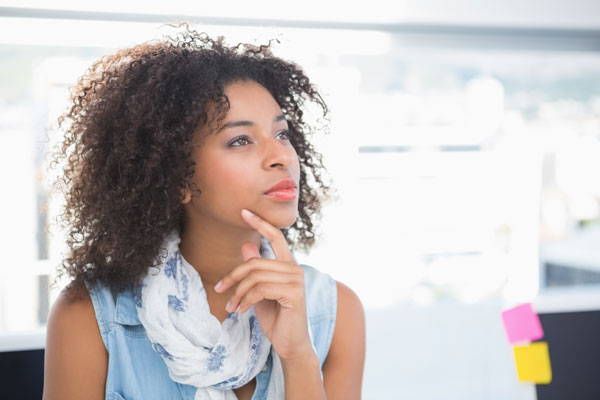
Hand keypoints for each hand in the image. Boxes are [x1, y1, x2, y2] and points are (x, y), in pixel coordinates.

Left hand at [213, 209, 312, 359]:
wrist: (290, 343)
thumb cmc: (276, 317)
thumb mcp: (260, 290)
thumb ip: (256, 268)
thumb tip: (246, 244)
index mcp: (288, 264)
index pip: (276, 236)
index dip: (260, 223)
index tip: (243, 211)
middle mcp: (295, 268)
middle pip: (255, 262)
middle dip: (232, 276)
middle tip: (219, 289)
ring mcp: (296, 280)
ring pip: (255, 276)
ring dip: (237, 293)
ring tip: (231, 306)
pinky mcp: (294, 293)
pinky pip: (260, 289)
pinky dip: (245, 300)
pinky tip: (240, 311)